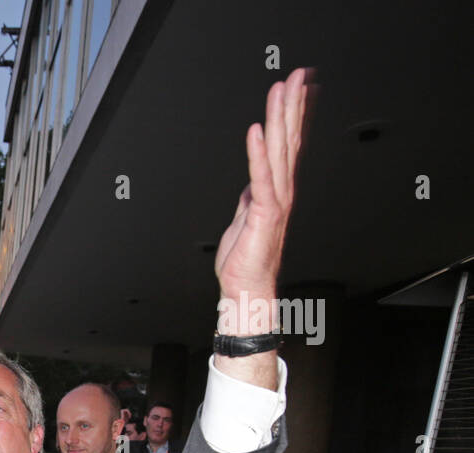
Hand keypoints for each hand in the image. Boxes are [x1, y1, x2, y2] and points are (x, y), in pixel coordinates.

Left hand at [214, 68, 308, 321]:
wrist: (246, 287)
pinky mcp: (263, 211)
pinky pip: (259, 176)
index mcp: (276, 190)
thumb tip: (251, 183)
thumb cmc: (246, 259)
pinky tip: (257, 130)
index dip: (293, 114)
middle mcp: (281, 190)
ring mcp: (274, 199)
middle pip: (289, 138)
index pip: (288, 144)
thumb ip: (250, 197)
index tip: (298, 88)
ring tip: (281, 89)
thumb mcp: (245, 217)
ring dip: (280, 118)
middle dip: (293, 105)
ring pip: (279, 150)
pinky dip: (257, 153)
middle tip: (298, 74)